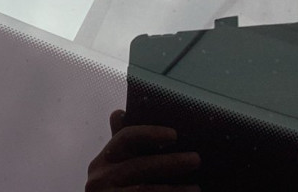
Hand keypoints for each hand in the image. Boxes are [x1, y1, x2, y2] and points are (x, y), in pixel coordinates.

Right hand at [86, 109, 200, 191]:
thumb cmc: (118, 188)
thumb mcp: (117, 166)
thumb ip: (125, 143)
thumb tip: (126, 113)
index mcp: (105, 159)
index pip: (126, 138)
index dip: (149, 134)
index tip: (174, 134)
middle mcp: (101, 176)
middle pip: (140, 165)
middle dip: (170, 162)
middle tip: (196, 159)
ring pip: (145, 190)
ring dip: (174, 189)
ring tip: (196, 188)